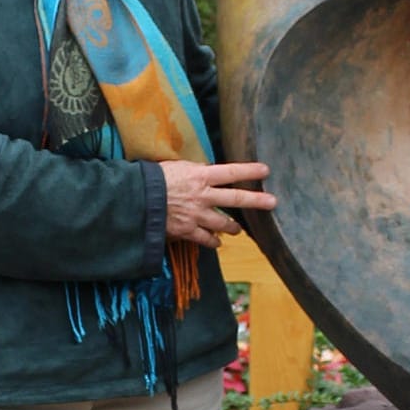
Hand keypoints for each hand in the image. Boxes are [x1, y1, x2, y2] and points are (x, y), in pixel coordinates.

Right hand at [160, 160, 276, 247]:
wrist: (136, 200)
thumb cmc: (153, 179)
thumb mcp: (176, 167)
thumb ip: (194, 171)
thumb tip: (205, 171)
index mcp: (200, 176)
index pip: (231, 172)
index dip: (249, 171)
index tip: (266, 171)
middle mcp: (203, 196)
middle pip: (236, 199)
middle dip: (256, 201)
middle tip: (272, 202)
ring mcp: (197, 215)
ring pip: (223, 224)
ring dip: (233, 227)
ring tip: (238, 230)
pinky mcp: (187, 231)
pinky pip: (205, 239)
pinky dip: (213, 241)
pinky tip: (217, 242)